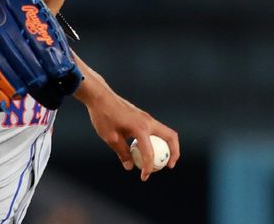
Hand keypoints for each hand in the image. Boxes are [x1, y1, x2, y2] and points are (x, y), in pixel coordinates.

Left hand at [71, 53, 179, 181]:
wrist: (99, 96)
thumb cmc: (103, 115)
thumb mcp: (110, 137)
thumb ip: (122, 152)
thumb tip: (131, 167)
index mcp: (140, 128)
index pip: (150, 153)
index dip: (149, 168)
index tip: (144, 177)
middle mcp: (148, 121)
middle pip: (171, 137)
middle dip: (174, 153)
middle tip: (168, 166)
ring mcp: (146, 117)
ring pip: (166, 132)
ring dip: (167, 146)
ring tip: (159, 160)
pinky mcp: (143, 116)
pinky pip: (156, 130)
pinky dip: (157, 140)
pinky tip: (146, 148)